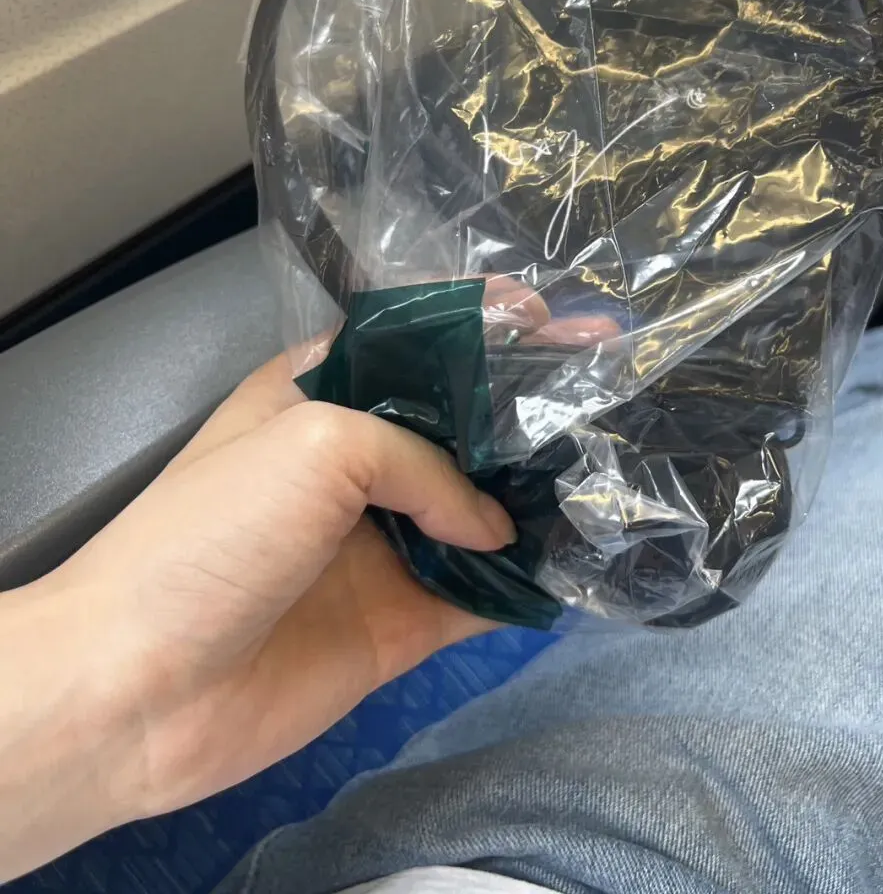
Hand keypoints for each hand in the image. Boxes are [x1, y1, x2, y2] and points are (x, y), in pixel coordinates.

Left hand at [0, 277, 617, 880]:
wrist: (139, 689)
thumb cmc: (214, 533)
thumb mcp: (317, 442)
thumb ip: (424, 463)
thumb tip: (495, 525)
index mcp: (320, 393)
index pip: (416, 344)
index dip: (483, 326)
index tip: (555, 317)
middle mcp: (356, 463)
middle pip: (462, 425)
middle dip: (532, 404)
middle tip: (612, 380)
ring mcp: (383, 545)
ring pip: (482, 510)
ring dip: (543, 492)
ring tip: (619, 461)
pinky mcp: (402, 623)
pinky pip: (483, 596)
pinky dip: (531, 582)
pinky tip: (587, 557)